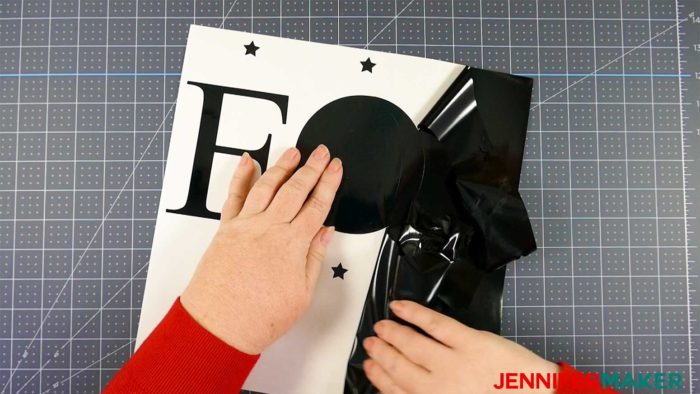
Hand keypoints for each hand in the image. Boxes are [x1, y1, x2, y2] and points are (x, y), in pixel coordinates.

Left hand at [181, 145, 342, 353]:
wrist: (218, 327)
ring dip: (282, 166)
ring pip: (266, 185)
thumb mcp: (302, 293)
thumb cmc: (258, 317)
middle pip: (295, 189)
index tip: (335, 168)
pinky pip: (234, 195)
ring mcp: (245, 226)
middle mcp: (268, 229)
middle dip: (311, 167)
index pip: (317, 205)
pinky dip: (240, 176)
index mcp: (292, 244)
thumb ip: (314, 258)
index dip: (329, 183)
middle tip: (321, 153)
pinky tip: (247, 162)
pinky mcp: (226, 229)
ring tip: (293, 153)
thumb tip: (325, 234)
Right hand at [363, 301, 557, 393]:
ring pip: (411, 343)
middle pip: (399, 366)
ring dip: (391, 333)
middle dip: (380, 353)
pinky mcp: (470, 342)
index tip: (369, 366)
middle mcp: (438, 388)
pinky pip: (434, 324)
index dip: (379, 377)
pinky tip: (400, 306)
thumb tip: (409, 388)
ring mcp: (453, 363)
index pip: (396, 391)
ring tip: (381, 326)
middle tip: (370, 342)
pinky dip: (414, 313)